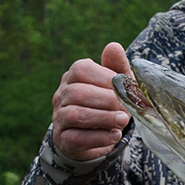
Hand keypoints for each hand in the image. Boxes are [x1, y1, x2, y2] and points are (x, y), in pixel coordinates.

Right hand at [50, 42, 133, 160]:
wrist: (99, 134)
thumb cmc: (109, 101)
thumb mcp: (117, 83)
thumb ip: (117, 65)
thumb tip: (113, 46)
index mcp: (74, 75)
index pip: (82, 70)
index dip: (105, 79)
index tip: (124, 89)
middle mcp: (61, 94)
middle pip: (78, 93)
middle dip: (106, 101)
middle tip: (125, 109)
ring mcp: (59, 117)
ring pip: (75, 115)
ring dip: (104, 118)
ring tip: (123, 121)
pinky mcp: (63, 138)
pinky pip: (76, 138)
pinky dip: (99, 137)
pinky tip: (114, 135)